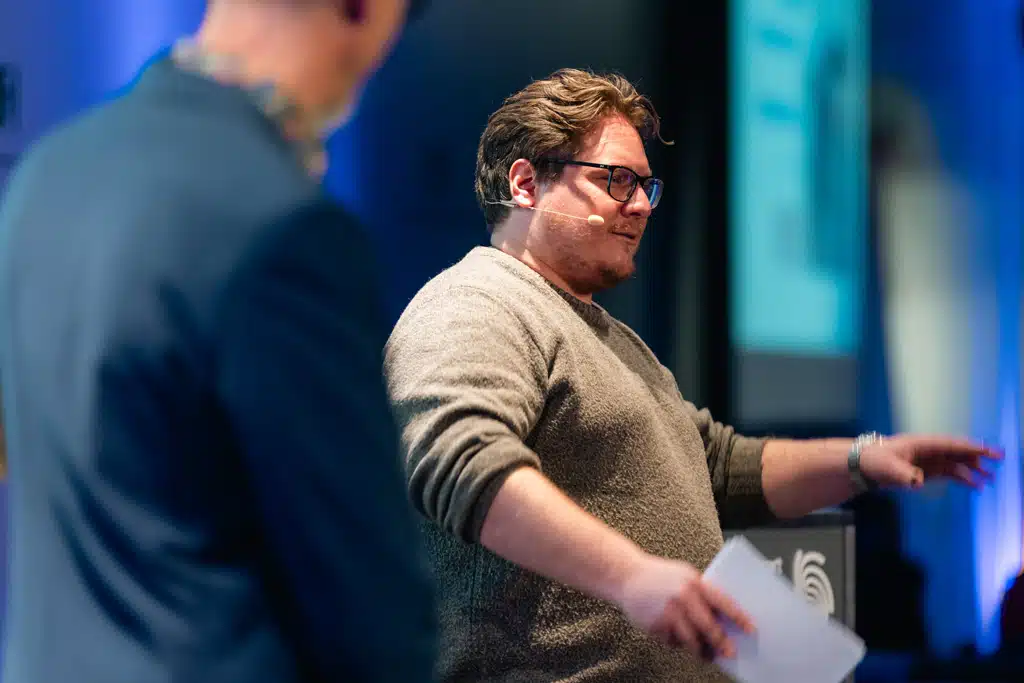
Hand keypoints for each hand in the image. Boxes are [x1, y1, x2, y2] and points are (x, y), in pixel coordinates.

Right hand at [615, 553, 753, 660]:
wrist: (626, 576)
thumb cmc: (660, 576)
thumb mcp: (684, 576)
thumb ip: (702, 592)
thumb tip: (723, 617)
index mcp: (694, 583)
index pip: (723, 602)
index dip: (738, 618)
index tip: (750, 629)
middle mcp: (682, 598)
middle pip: (709, 627)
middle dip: (721, 643)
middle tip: (729, 653)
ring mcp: (668, 613)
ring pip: (691, 640)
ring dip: (700, 650)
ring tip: (706, 654)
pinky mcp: (655, 626)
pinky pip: (673, 641)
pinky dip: (677, 642)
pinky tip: (675, 635)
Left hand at [860, 434, 1001, 489]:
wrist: (860, 466)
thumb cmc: (873, 461)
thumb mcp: (886, 468)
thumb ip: (903, 474)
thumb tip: (918, 482)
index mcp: (921, 443)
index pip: (950, 444)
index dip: (970, 446)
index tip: (988, 449)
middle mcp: (927, 450)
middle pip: (957, 451)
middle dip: (978, 456)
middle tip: (998, 461)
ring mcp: (927, 460)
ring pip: (955, 463)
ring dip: (972, 469)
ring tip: (989, 479)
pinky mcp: (925, 471)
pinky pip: (949, 473)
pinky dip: (962, 478)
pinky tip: (975, 485)